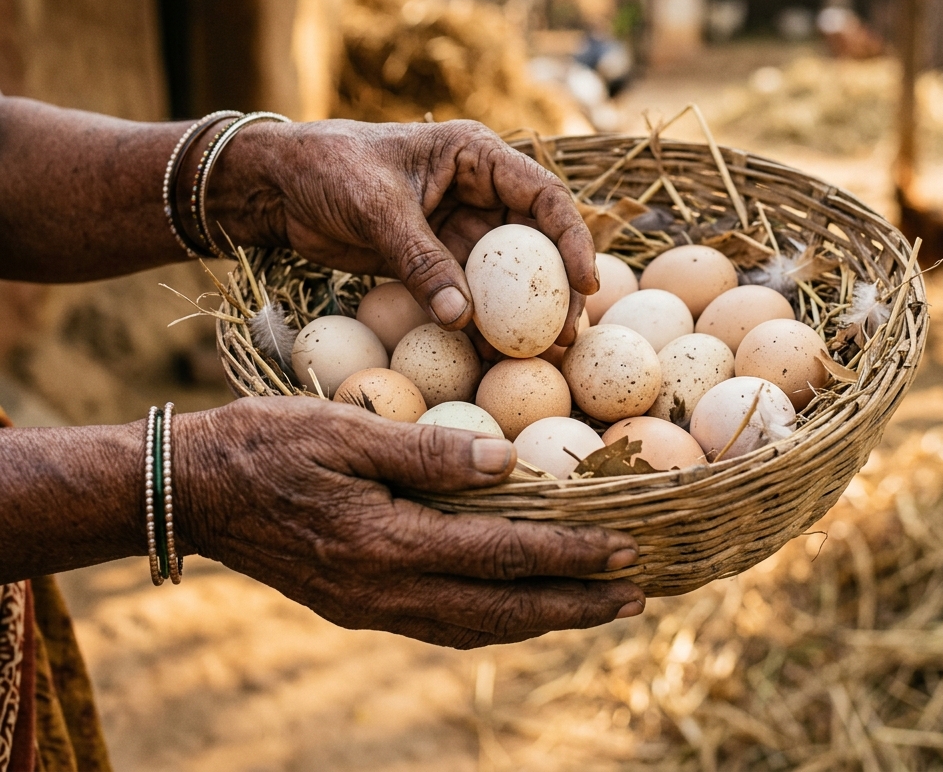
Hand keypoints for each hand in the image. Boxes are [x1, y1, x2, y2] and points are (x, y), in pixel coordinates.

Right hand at [175, 397, 644, 647]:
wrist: (193, 490)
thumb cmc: (267, 444)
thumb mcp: (345, 429)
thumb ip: (426, 450)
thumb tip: (507, 460)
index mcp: (386, 543)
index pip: (502, 553)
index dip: (568, 554)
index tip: (624, 550)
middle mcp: (384, 590)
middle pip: (501, 610)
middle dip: (574, 605)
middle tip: (636, 597)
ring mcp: (369, 605)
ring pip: (475, 626)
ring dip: (541, 618)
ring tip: (593, 606)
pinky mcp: (357, 604)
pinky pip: (442, 622)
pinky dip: (493, 617)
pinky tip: (515, 602)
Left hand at [208, 119, 595, 343]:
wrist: (277, 185)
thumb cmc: (327, 168)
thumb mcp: (377, 207)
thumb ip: (420, 260)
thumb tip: (462, 319)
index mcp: (475, 157)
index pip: (543, 196)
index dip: (571, 239)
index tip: (585, 284)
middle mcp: (477, 191)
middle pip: (534, 243)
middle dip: (554, 289)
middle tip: (566, 336)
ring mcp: (457, 228)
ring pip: (504, 277)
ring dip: (520, 315)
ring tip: (541, 356)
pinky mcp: (433, 259)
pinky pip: (467, 295)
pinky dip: (479, 324)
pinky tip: (489, 356)